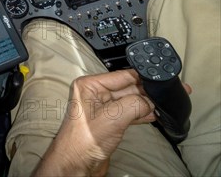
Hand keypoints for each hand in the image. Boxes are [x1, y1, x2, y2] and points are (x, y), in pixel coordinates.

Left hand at [33, 69, 189, 175]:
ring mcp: (102, 107)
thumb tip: (149, 101)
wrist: (76, 164)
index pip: (121, 76)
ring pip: (130, 100)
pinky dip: (141, 113)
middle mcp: (94, 93)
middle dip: (146, 92)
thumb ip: (133, 105)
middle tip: (164, 96)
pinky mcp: (109, 120)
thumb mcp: (112, 118)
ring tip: (162, 105)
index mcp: (89, 85)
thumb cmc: (82, 141)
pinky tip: (153, 114)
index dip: (141, 79)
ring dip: (145, 104)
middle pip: (127, 87)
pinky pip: (129, 112)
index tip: (159, 81)